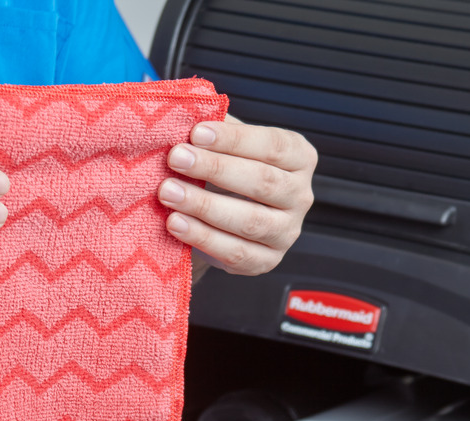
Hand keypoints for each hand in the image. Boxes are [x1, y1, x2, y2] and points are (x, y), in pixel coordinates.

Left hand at [158, 116, 315, 276]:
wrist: (225, 222)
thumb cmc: (226, 174)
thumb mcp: (227, 145)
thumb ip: (215, 128)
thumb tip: (185, 109)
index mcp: (299, 158)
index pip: (273, 146)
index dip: (235, 139)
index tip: (196, 133)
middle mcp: (301, 196)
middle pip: (262, 182)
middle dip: (215, 169)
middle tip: (176, 158)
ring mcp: (286, 233)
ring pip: (250, 221)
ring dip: (204, 206)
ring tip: (168, 192)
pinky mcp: (265, 261)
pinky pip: (235, 252)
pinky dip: (203, 238)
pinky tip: (176, 223)